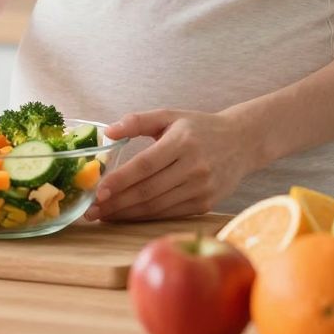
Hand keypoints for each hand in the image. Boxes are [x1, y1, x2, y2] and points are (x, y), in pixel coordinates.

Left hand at [85, 109, 252, 221]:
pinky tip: (127, 216)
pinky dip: (145, 217)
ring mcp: (201, 188)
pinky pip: (169, 213)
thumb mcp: (170, 115)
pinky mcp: (205, 204)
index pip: (145, 165)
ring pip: (157, 207)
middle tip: (91, 209)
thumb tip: (107, 132)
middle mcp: (194, 167)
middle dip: (117, 203)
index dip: (121, 180)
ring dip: (127, 213)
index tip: (98, 190)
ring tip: (103, 214)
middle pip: (148, 190)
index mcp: (182, 142)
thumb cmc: (199, 127)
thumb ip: (137, 121)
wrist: (242, 142)